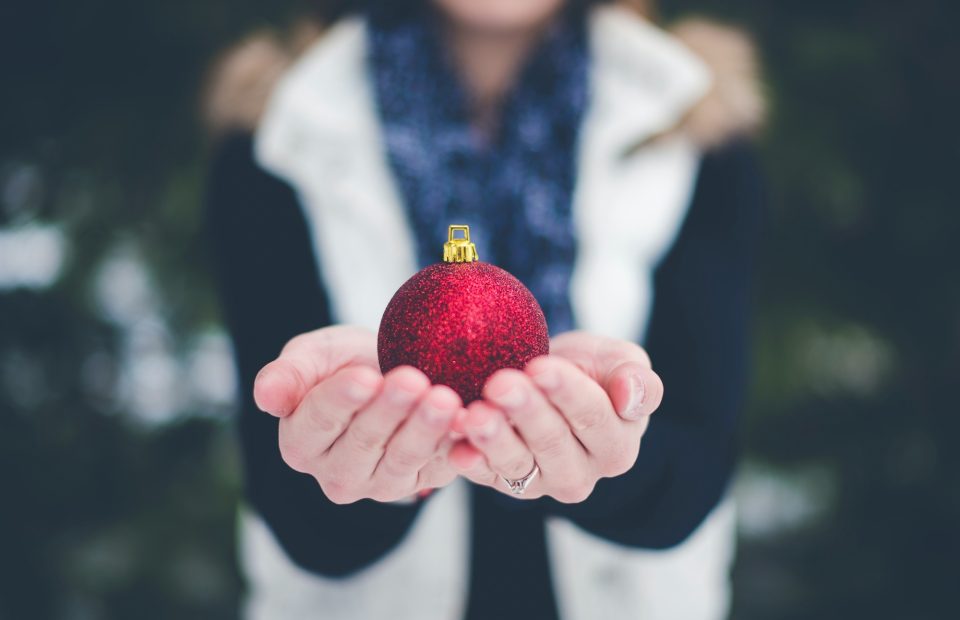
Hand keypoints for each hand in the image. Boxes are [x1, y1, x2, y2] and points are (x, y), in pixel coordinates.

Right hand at [254, 325, 461, 503]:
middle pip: (364, 442)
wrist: (390, 373)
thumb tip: (265, 396)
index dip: (341, 400)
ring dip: (425, 429)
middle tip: (413, 380)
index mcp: (301, 442)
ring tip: (444, 398)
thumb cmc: (344, 363)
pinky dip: (455, 445)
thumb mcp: (313, 356)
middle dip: (390, 410)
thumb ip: (288, 375)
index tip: (364, 377)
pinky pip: (439, 466)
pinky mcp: (421, 482)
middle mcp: (336, 473)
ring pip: (403, 459)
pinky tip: (469, 422)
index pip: (318, 421)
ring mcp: (380, 483)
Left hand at [448, 331, 663, 502]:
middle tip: (501, 383)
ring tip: (475, 415)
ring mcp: (539, 482)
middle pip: (552, 443)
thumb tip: (631, 395)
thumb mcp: (620, 362)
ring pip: (517, 464)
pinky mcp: (501, 482)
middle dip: (525, 411)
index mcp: (616, 447)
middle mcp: (580, 473)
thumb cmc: (589, 370)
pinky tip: (455, 447)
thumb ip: (637, 380)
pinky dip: (469, 461)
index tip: (541, 367)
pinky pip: (484, 474)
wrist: (546, 377)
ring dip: (494, 440)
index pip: (594, 418)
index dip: (567, 392)